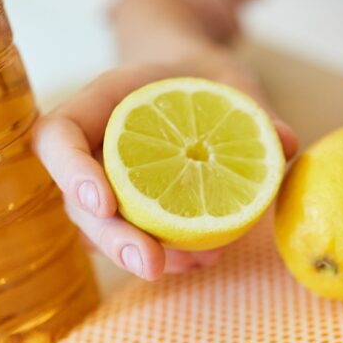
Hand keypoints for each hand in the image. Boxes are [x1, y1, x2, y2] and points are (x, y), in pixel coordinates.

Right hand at [33, 62, 297, 279]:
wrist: (194, 84)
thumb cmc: (203, 75)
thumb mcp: (231, 78)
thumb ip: (255, 107)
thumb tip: (285, 142)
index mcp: (101, 103)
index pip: (57, 135)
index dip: (71, 172)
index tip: (104, 202)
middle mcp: (93, 148)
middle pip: (76, 203)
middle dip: (112, 240)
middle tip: (152, 267)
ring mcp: (106, 184)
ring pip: (101, 232)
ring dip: (140, 257)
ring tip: (194, 266)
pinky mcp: (129, 210)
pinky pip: (134, 239)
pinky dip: (168, 255)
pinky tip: (205, 260)